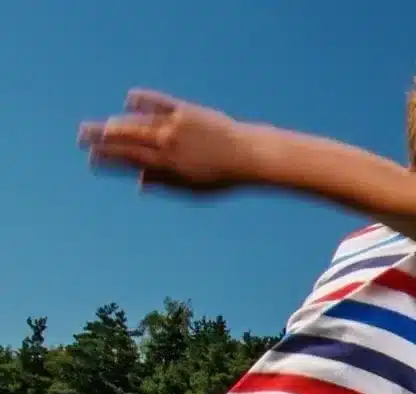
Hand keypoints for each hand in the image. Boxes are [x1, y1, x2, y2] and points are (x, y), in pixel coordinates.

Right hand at [79, 90, 251, 193]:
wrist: (249, 156)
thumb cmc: (221, 176)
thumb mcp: (192, 187)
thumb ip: (164, 183)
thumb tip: (138, 184)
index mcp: (167, 165)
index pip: (128, 160)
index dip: (107, 159)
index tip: (91, 160)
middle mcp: (167, 144)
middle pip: (126, 139)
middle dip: (101, 138)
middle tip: (81, 137)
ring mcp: (175, 125)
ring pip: (138, 122)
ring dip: (117, 124)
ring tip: (104, 127)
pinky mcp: (186, 111)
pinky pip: (159, 102)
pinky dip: (143, 100)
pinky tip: (130, 100)